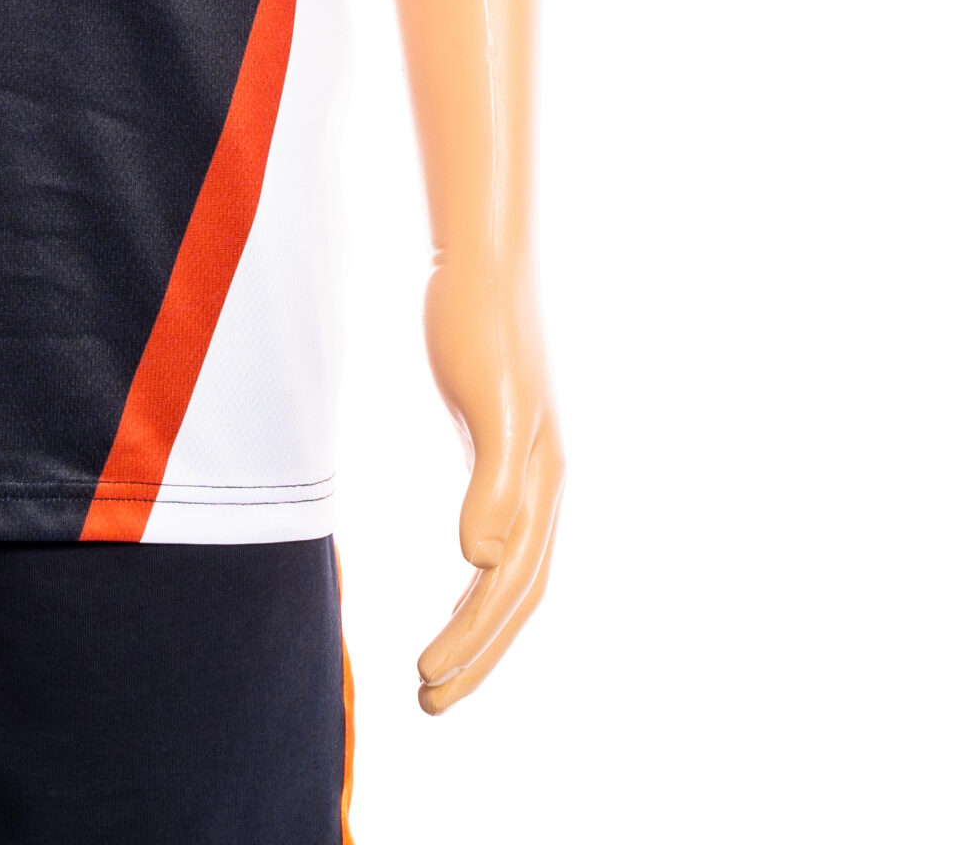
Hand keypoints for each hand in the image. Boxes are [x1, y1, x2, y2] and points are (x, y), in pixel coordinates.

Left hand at [415, 253, 563, 712]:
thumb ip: (492, 482)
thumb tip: (481, 561)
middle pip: (516, 596)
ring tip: (430, 670)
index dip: (475, 642)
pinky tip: (459, 586)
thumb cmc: (480, 323)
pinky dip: (477, 579)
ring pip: (508, 574)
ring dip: (476, 627)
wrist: (482, 262)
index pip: (511, 589)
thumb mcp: (488, 401)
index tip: (427, 681)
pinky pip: (496, 536)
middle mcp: (541, 487)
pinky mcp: (498, 451)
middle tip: (427, 704)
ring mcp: (524, 472)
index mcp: (540, 485)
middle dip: (477, 655)